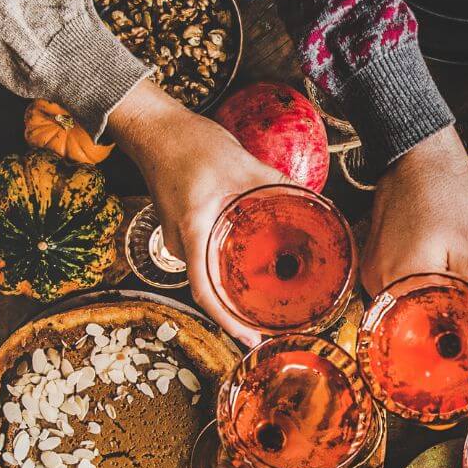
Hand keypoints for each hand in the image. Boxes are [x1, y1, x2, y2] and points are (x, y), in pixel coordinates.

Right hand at [108, 78, 285, 344]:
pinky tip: (249, 262)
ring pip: (208, 273)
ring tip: (267, 294)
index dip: (228, 322)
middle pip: (210, 289)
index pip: (206, 292)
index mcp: (193, 232)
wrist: (154, 128)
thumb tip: (313, 201)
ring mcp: (178, 239)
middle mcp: (181, 243)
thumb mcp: (241, 164)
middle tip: (273, 320)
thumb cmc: (189, 144)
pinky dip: (226, 266)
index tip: (251, 339)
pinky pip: (206, 258)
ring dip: (234, 286)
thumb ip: (277, 184)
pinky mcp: (183, 230)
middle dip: (239, 309)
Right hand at [363, 127, 467, 302]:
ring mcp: (373, 269)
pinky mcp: (377, 255)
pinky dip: (435, 272)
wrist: (420, 155)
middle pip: (426, 311)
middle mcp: (378, 283)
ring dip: (452, 287)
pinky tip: (458, 261)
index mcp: (400, 287)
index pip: (437, 324)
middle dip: (465, 302)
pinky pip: (408, 275)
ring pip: (419, 293)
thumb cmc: (447, 194)